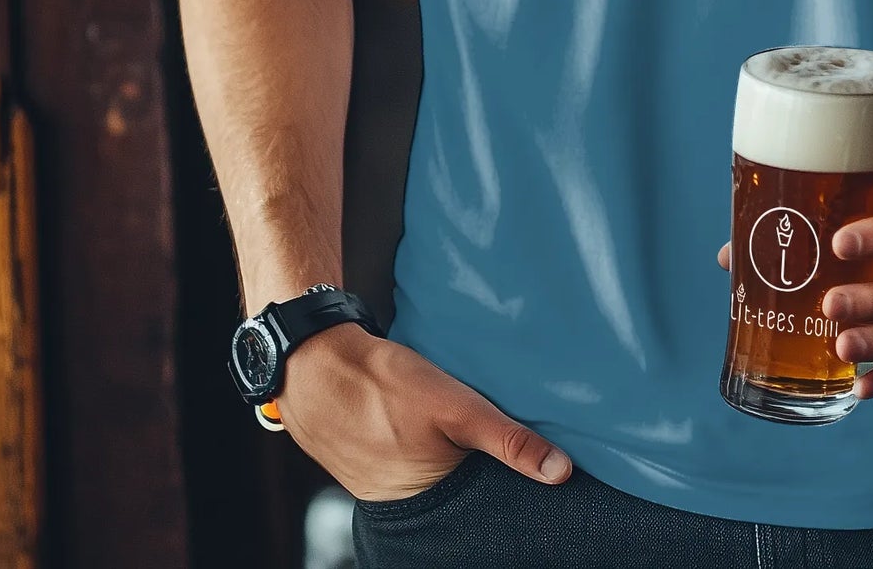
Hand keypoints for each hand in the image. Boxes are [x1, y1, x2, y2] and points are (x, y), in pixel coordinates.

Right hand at [273, 328, 572, 497]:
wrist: (312, 362)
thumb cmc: (381, 384)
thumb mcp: (455, 407)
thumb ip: (507, 440)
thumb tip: (560, 472)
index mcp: (426, 502)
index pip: (479, 511)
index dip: (502, 495)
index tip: (527, 479)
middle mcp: (401, 503)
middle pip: (456, 492)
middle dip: (475, 473)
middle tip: (485, 442)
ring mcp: (378, 483)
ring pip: (430, 474)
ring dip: (445, 455)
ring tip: (452, 427)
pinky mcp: (364, 459)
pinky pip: (403, 458)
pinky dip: (417, 443)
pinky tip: (420, 419)